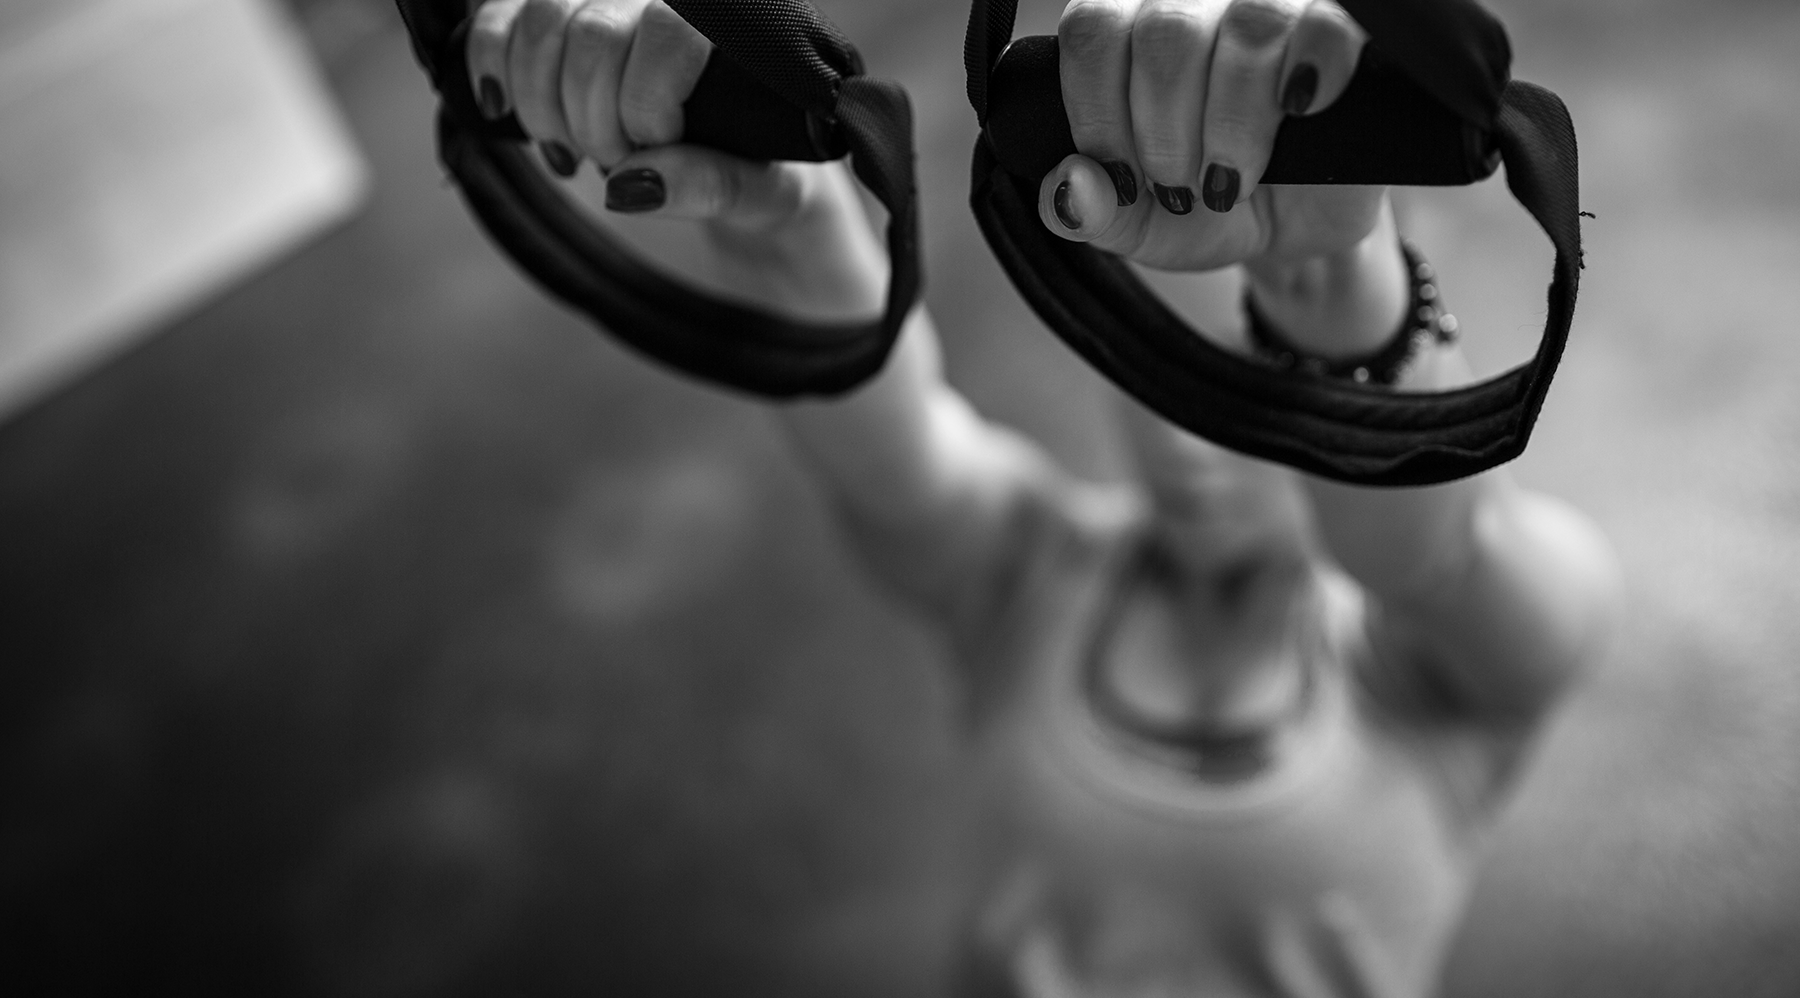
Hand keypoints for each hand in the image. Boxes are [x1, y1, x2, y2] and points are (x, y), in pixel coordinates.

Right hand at [464, 0, 883, 317]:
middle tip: (614, 165)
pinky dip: (491, 66)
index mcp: (731, 26)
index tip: (655, 154)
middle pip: (591, 31)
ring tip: (573, 152)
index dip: (644, 103)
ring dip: (542, 103)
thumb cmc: (773, 182)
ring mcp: (609, 4)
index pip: (666, 29)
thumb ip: (711, 184)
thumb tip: (629, 185)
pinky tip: (504, 111)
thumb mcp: (764, 194)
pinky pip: (500, 18)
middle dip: (591, 119)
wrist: (756, 182)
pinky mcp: (559, 22)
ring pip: (540, 21)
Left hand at [1040, 0, 1385, 271]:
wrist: (1294, 227)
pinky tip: (1299, 112)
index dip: (1099, 110)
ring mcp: (1273, 7)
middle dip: (1166, 132)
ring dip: (1233, 124)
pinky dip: (1310, 73)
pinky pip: (1326, 24)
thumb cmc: (1208, 206)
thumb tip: (1068, 188)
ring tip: (1234, 179)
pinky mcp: (1342, 28)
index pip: (1094, 30)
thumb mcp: (1139, 225)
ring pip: (1248, 25)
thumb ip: (1089, 211)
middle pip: (1165, 31)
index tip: (1120, 175)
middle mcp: (1197, 1)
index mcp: (1132, 27)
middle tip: (1183, 187)